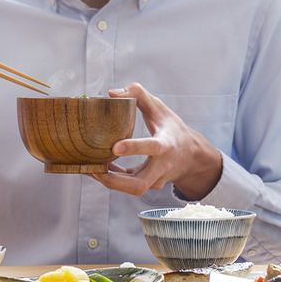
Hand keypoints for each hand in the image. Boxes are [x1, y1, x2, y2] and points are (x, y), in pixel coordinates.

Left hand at [90, 83, 222, 200]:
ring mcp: (157, 179)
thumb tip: (112, 93)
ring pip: (133, 189)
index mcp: (167, 145)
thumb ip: (138, 94)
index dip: (134, 148)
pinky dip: (112, 179)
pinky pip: (129, 186)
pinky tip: (98, 167)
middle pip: (140, 184)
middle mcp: (163, 167)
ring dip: (109, 181)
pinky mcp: (149, 185)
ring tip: (89, 167)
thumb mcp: (159, 108)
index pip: (153, 148)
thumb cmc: (172, 129)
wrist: (191, 156)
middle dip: (114, 180)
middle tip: (93, 169)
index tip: (115, 147)